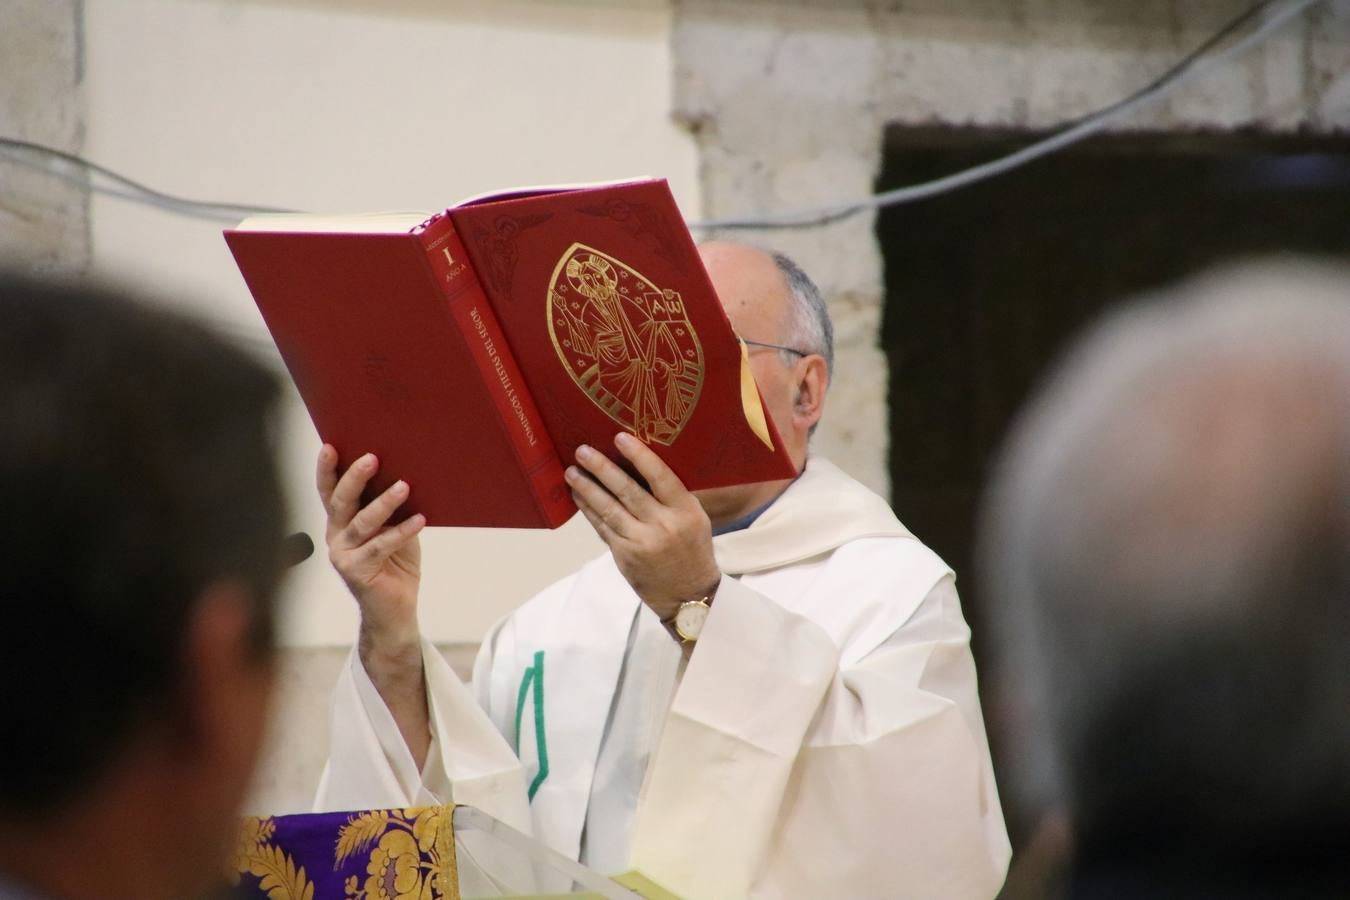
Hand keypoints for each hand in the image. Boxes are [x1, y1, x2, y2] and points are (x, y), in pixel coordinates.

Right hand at [316, 445, 431, 768]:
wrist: (397, 613)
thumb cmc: (397, 567)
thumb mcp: (396, 530)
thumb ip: (392, 508)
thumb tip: (406, 473)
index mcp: (340, 524)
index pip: (329, 492)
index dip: (327, 468)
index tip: (331, 444)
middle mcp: (335, 537)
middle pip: (340, 502)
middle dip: (354, 477)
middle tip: (373, 457)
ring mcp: (343, 556)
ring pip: (361, 523)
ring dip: (383, 503)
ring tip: (404, 486)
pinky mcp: (357, 574)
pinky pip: (380, 547)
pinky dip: (401, 531)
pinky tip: (419, 519)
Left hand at [566, 433, 720, 620]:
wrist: (689, 596)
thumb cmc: (693, 550)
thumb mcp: (695, 519)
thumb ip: (673, 497)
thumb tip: (641, 465)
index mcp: (686, 512)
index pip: (660, 477)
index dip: (639, 456)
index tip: (619, 438)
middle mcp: (663, 526)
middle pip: (627, 490)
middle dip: (601, 468)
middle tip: (582, 451)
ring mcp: (641, 542)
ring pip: (608, 509)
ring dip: (587, 488)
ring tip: (571, 472)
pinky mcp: (624, 556)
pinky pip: (602, 528)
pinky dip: (589, 511)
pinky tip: (578, 497)